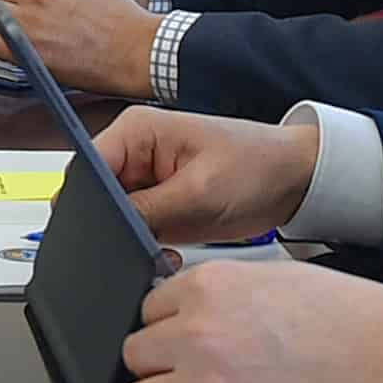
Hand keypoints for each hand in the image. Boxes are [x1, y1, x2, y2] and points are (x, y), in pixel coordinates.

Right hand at [94, 105, 318, 238]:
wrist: (296, 180)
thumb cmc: (258, 167)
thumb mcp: (198, 193)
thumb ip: (145, 211)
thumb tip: (103, 231)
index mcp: (136, 130)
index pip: (86, 168)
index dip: (89, 204)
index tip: (106, 232)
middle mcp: (134, 151)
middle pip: (97, 196)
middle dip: (116, 225)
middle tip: (147, 241)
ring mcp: (146, 178)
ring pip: (115, 217)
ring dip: (135, 237)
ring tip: (166, 246)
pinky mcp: (159, 201)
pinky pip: (136, 228)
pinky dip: (149, 244)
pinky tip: (171, 251)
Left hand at [121, 257, 382, 382]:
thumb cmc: (346, 319)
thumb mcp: (270, 279)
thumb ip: (218, 296)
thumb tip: (182, 316)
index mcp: (207, 288)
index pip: (146, 309)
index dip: (166, 328)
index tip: (182, 341)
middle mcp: (195, 333)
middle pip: (135, 354)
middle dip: (159, 364)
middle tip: (191, 374)